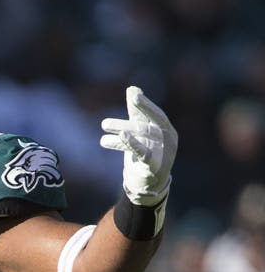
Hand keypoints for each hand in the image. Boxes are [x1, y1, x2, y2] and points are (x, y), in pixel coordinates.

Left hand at [100, 85, 177, 206]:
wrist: (149, 183)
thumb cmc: (146, 153)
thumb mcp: (141, 131)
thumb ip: (137, 112)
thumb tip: (132, 88)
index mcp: (166, 129)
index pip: (156, 114)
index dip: (145, 104)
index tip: (132, 94)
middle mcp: (168, 139)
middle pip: (145, 128)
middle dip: (124, 125)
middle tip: (103, 124)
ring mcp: (164, 153)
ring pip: (142, 139)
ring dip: (121, 134)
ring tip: (102, 134)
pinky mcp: (156, 166)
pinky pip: (144, 153)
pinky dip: (132, 143)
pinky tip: (121, 136)